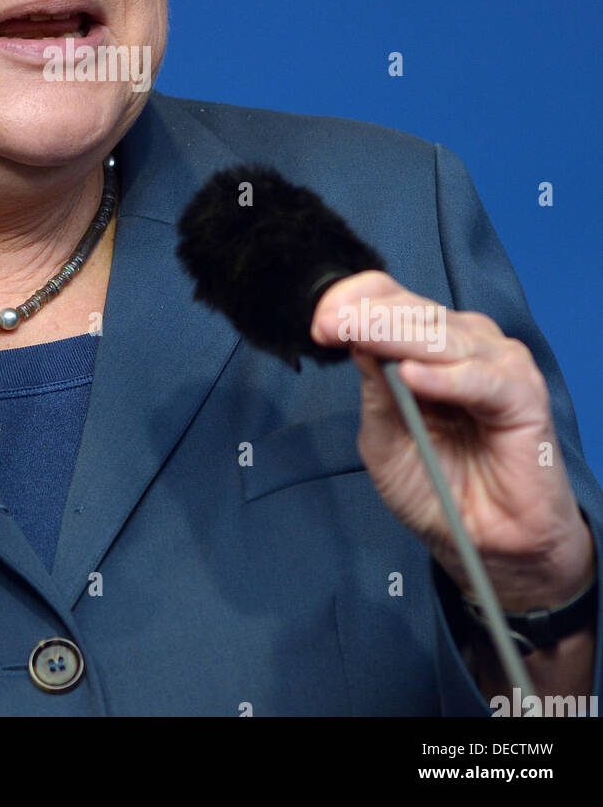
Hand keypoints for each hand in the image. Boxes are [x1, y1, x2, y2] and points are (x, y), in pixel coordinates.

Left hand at [310, 270, 594, 610]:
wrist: (485, 544)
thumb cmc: (436, 486)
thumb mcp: (384, 437)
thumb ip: (374, 389)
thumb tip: (352, 338)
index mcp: (425, 343)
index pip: (389, 298)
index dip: (352, 302)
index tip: (319, 325)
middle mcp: (461, 343)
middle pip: (412, 311)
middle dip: (365, 316)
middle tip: (328, 325)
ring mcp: (494, 364)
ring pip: (441, 336)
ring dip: (396, 335)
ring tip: (359, 337)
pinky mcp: (522, 395)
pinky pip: (482, 377)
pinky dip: (447, 376)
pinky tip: (414, 377)